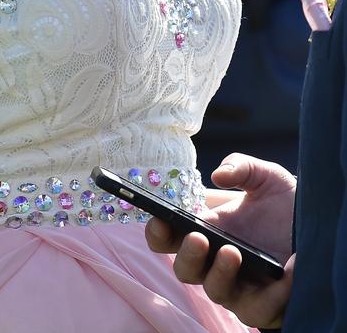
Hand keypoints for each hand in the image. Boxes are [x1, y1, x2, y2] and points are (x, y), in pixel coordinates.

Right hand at [145, 153, 296, 327]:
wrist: (320, 227)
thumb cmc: (285, 203)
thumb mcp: (265, 177)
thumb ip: (241, 167)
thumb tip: (218, 176)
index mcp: (206, 230)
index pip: (169, 239)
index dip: (158, 232)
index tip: (158, 219)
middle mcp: (216, 261)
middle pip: (185, 270)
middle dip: (187, 254)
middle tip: (198, 237)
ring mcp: (239, 286)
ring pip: (215, 291)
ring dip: (220, 273)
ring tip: (233, 251)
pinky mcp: (264, 305)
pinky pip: (257, 310)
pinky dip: (272, 294)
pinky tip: (286, 271)